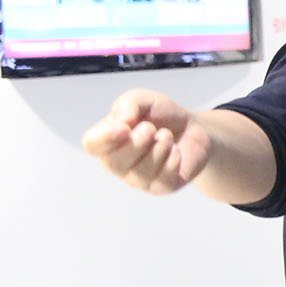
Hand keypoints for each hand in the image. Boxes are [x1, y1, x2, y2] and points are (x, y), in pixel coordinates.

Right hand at [83, 90, 210, 193]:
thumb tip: (124, 121)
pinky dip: (172, 160)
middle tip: (151, 128)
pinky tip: (176, 150)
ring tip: (167, 136)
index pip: (92, 145)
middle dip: (137, 143)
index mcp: (106, 139)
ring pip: (140, 173)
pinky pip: (162, 181)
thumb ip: (128, 104)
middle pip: (114, 163)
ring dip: (159, 149)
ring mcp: (137, 179)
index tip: (125, 128)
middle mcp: (117, 163)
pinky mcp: (160, 187)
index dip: (105, 138)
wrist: (193, 127)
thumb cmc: (161, 114)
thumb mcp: (143, 100)